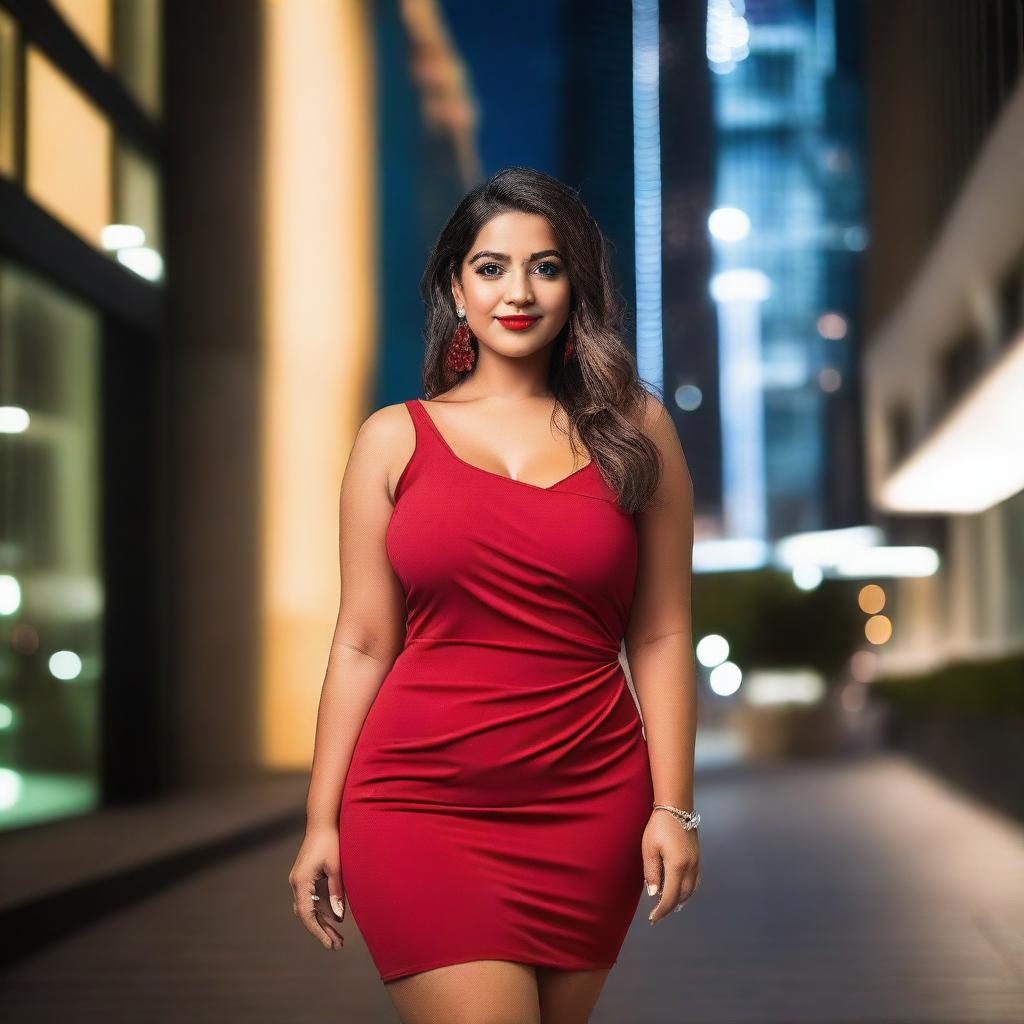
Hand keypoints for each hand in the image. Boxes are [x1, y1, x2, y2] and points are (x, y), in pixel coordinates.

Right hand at [288, 825, 345, 949]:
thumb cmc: (331, 842)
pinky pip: (313, 900)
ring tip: (338, 940)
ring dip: (323, 923)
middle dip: (321, 931)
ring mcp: (300, 881)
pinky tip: (335, 920)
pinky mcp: (307, 878)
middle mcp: (297, 883)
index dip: (317, 930)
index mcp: (301, 881)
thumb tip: (338, 917)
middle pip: (307, 914)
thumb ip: (336, 892)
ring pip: (310, 909)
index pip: (306, 913)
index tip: (329, 943)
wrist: (323, 823)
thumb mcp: (337, 867)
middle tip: (337, 946)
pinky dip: (323, 910)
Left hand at [642, 810, 700, 924]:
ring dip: (679, 900)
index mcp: (678, 866)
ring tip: (666, 905)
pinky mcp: (698, 858)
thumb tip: (654, 894)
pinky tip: (679, 890)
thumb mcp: (649, 849)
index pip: (670, 897)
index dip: (661, 911)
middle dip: (669, 907)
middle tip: (657, 914)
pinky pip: (695, 881)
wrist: (676, 807)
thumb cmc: (659, 826)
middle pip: (682, 896)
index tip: (652, 918)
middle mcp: (691, 867)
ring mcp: (697, 863)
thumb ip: (652, 873)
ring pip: (690, 890)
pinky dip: (686, 890)